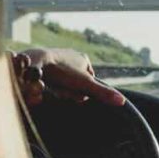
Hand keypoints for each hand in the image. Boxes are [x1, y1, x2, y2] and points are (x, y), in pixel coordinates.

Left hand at [11, 48, 125, 107]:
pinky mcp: (44, 62)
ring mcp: (58, 58)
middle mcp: (72, 55)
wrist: (36, 61)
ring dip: (60, 88)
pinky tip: (45, 84)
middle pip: (76, 81)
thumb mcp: (85, 85)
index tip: (79, 94)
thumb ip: (103, 93)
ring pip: (64, 81)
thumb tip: (122, 101)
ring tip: (54, 87)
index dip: (85, 90)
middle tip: (64, 92)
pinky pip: (51, 78)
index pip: (90, 79)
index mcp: (83, 58)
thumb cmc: (62, 72)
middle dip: (72, 90)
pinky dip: (50, 83)